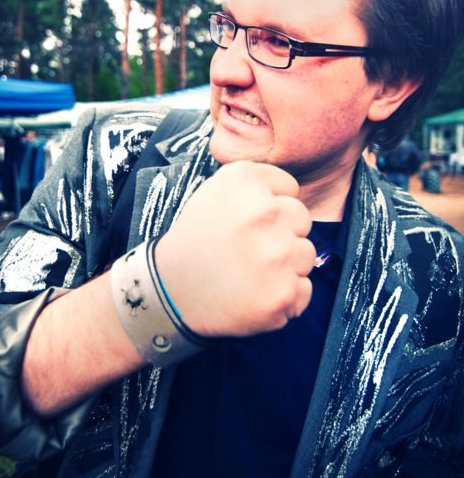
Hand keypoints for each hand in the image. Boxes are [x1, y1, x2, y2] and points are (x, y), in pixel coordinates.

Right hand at [155, 161, 315, 337]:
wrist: (171, 290)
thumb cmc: (197, 239)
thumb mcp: (217, 190)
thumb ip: (257, 184)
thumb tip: (291, 194)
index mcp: (246, 181)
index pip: (290, 189)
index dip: (271, 207)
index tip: (248, 222)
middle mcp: (264, 211)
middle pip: (302, 220)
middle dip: (282, 233)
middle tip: (250, 249)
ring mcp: (277, 254)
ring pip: (306, 255)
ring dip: (286, 265)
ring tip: (251, 272)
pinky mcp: (283, 292)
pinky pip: (303, 289)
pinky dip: (285, 296)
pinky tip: (255, 294)